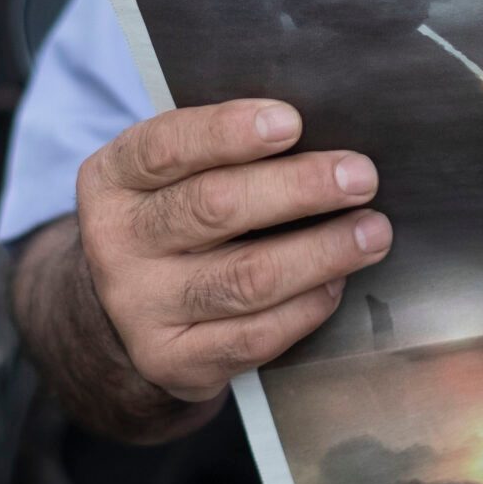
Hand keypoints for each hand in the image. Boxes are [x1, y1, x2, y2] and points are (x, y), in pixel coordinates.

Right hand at [76, 100, 389, 403]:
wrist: (126, 309)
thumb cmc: (173, 217)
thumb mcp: (171, 174)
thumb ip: (222, 151)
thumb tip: (321, 135)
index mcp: (111, 180)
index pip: (165, 147)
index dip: (228, 132)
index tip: (292, 122)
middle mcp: (116, 243)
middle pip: (214, 209)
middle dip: (298, 189)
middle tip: (359, 177)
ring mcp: (140, 308)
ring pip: (245, 278)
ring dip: (320, 252)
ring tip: (372, 232)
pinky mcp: (173, 360)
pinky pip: (254, 336)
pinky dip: (306, 307)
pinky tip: (337, 282)